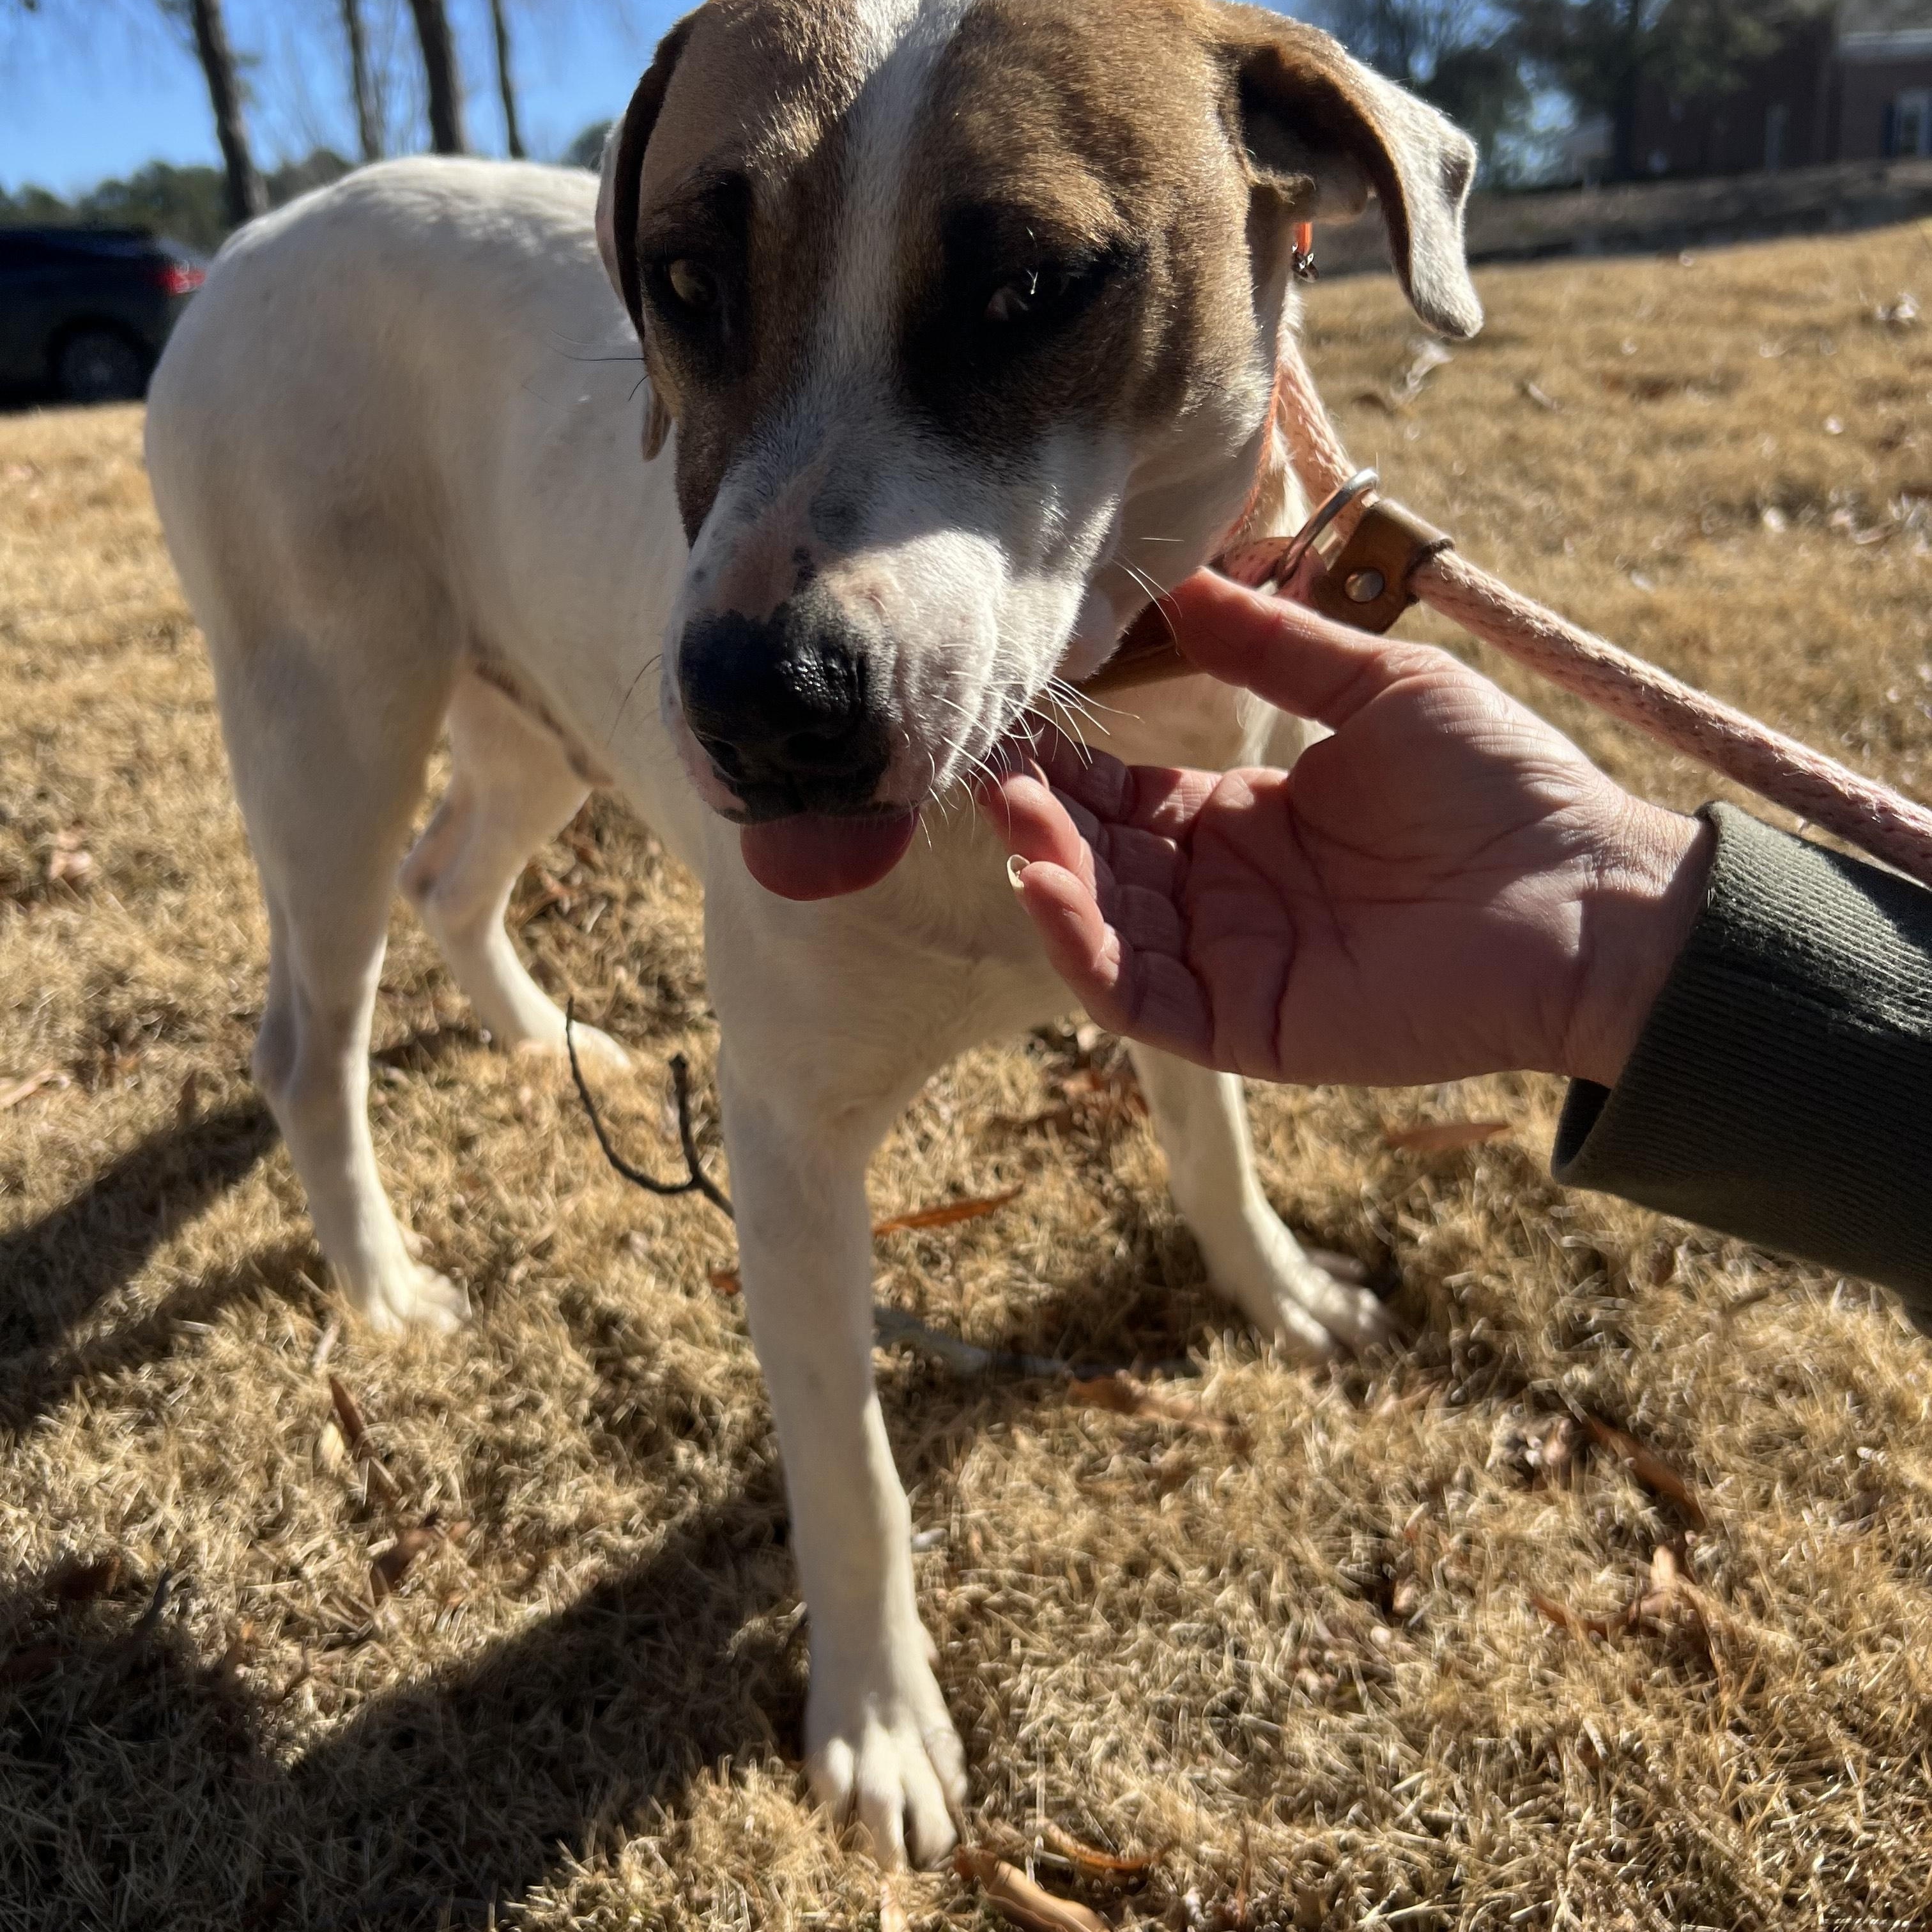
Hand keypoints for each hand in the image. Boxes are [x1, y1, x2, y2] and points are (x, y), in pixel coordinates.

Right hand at [982, 571, 1710, 1088]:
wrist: (1590, 897)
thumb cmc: (1503, 788)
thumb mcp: (1380, 689)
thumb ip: (1276, 646)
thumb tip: (1184, 580)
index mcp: (1247, 822)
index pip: (1126, 797)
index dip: (1071, 762)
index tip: (1020, 713)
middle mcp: (1225, 897)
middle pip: (1100, 859)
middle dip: (1041, 814)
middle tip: (992, 762)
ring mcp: (1230, 966)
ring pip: (1103, 927)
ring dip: (1048, 869)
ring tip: (1016, 811)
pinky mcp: (1244, 1025)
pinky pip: (1136, 999)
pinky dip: (1080, 950)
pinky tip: (1049, 885)